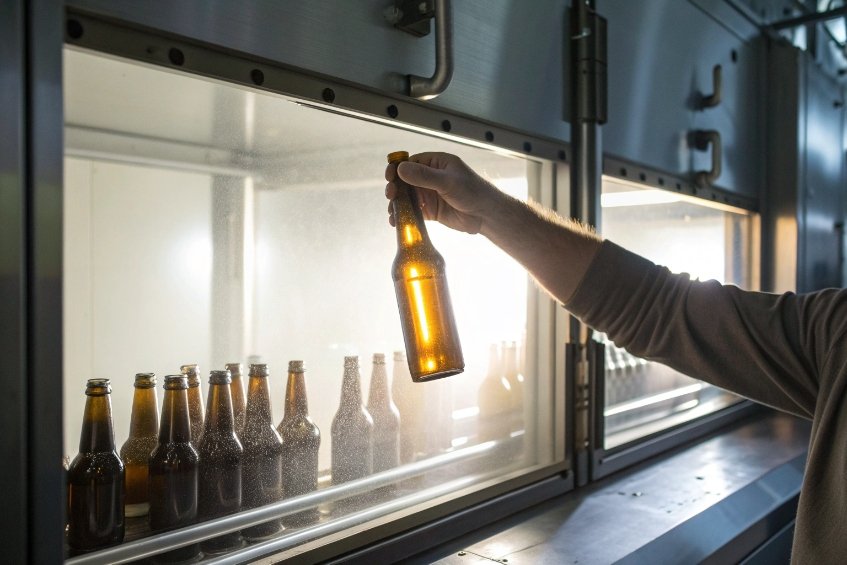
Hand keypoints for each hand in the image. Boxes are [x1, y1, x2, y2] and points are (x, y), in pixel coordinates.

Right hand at [385, 152, 499, 233]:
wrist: (486, 215)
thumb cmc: (473, 192)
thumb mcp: (448, 182)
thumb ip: (424, 176)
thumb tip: (401, 169)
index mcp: (436, 163)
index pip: (410, 162)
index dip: (397, 169)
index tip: (390, 177)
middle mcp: (430, 177)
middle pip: (404, 180)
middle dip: (395, 187)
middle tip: (391, 195)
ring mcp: (429, 194)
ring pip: (406, 197)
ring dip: (396, 203)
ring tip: (392, 212)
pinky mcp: (430, 211)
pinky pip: (412, 211)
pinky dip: (403, 216)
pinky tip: (396, 221)